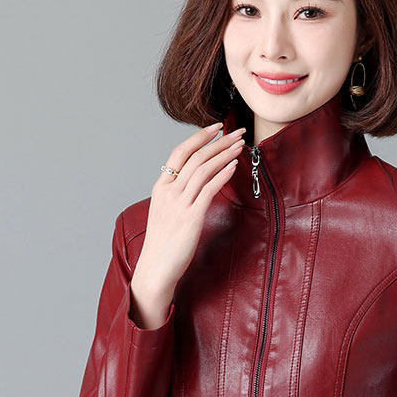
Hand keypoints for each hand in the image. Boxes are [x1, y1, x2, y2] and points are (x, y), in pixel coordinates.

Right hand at [129, 122, 245, 326]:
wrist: (156, 269)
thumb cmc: (164, 244)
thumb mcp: (167, 212)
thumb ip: (179, 195)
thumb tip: (197, 183)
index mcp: (161, 187)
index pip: (180, 152)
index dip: (200, 137)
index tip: (217, 127)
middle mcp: (169, 191)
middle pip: (196, 156)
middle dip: (219, 141)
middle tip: (238, 132)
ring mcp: (179, 203)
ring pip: (203, 169)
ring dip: (224, 154)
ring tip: (240, 145)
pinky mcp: (191, 217)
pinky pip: (208, 190)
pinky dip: (222, 175)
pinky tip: (233, 167)